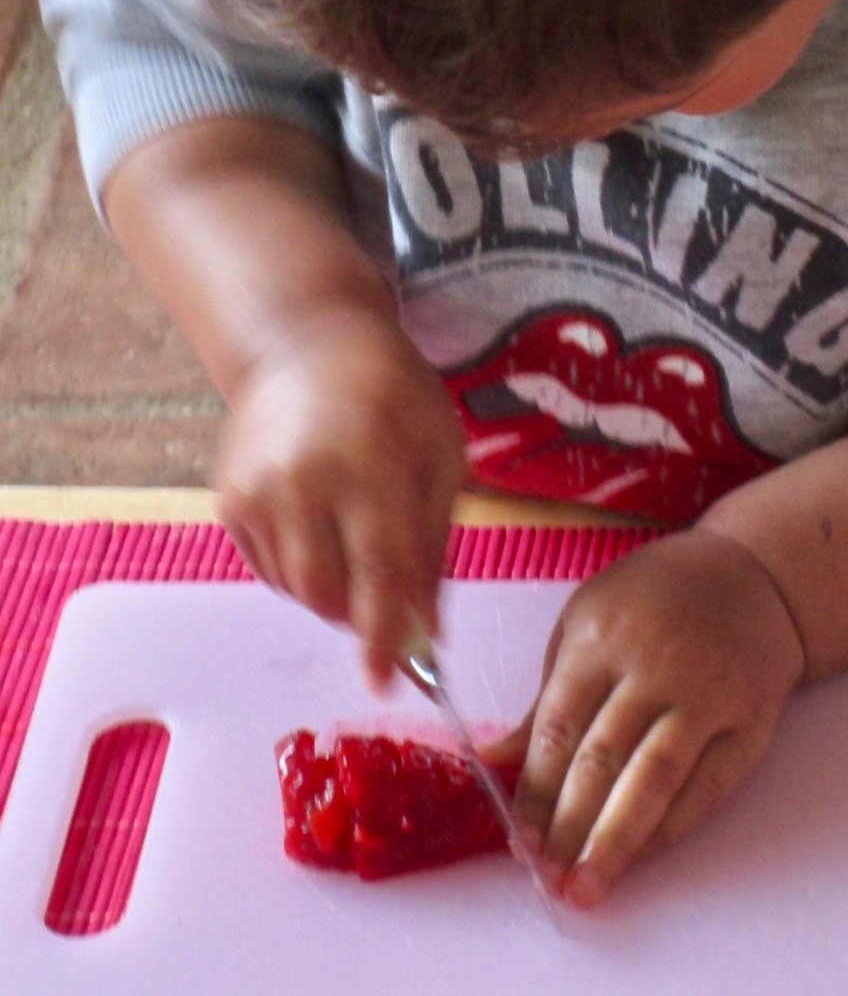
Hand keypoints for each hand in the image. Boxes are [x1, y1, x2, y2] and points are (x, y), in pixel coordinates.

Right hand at [214, 307, 464, 685]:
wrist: (307, 342)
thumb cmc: (394, 396)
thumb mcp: (440, 457)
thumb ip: (433, 546)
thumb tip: (430, 629)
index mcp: (369, 467)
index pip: (378, 573)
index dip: (385, 635)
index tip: (386, 682)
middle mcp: (302, 483)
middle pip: (329, 593)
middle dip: (361, 615)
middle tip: (388, 601)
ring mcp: (256, 492)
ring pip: (296, 588)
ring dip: (333, 594)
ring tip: (357, 545)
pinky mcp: (228, 499)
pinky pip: (268, 568)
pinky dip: (301, 572)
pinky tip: (323, 531)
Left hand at [496, 528, 805, 908]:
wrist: (751, 574)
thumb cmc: (653, 598)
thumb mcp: (586, 622)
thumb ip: (547, 698)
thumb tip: (493, 758)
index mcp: (601, 639)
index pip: (559, 730)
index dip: (535, 793)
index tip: (518, 841)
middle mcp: (655, 667)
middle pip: (603, 761)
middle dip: (569, 828)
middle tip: (547, 881)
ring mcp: (707, 694)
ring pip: (654, 779)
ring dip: (616, 841)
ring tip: (587, 886)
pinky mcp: (749, 720)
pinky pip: (707, 786)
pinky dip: (671, 828)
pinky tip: (642, 856)